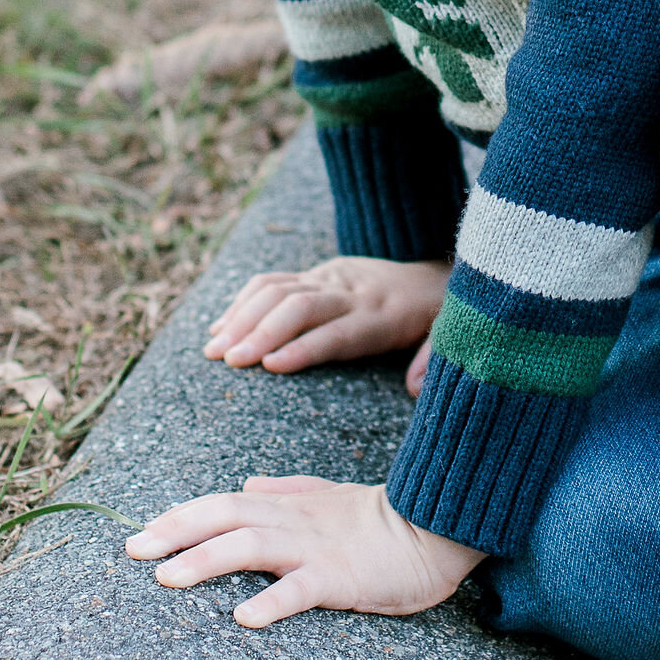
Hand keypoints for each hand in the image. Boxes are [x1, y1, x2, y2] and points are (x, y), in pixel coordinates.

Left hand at [125, 476, 481, 627]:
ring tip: (167, 581)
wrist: (439, 526)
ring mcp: (315, 548)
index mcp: (287, 504)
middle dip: (174, 532)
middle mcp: (293, 521)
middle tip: (132, 550)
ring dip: (205, 561)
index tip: (141, 532)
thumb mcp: (328, 498)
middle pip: (224, 516)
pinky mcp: (342, 576)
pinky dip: (271, 602)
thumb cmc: (382, 520)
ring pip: (251, 546)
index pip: (222, 502)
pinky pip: (301, 589)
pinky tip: (243, 618)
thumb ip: (287, 488)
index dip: (180, 515)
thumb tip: (247, 482)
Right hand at [201, 254, 447, 373]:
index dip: (304, 347)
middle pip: (300, 306)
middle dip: (261, 331)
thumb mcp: (446, 335)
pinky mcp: (318, 272)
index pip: (338, 331)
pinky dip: (242, 302)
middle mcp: (351, 292)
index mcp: (383, 315)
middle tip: (229, 360)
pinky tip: (220, 327)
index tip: (271, 365)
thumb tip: (418, 388)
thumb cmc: (434, 317)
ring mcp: (331, 277)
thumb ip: (433, 359)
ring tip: (213, 348)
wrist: (433, 274)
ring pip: (278, 289)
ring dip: (241, 317)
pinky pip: (273, 281)